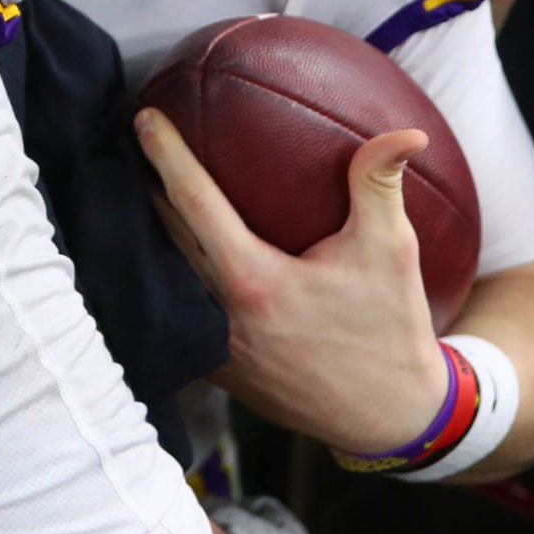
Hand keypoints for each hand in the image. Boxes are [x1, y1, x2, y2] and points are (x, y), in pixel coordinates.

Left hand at [136, 108, 448, 457]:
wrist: (390, 416)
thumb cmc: (390, 328)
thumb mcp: (391, 251)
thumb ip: (380, 184)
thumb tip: (406, 134)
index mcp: (253, 280)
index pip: (193, 201)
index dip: (164, 154)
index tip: (142, 117)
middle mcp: (220, 314)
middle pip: (162, 234)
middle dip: (141, 183)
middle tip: (127, 138)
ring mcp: (212, 346)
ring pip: (161, 275)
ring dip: (145, 231)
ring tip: (132, 183)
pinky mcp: (214, 369)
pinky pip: (175, 310)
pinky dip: (163, 275)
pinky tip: (158, 249)